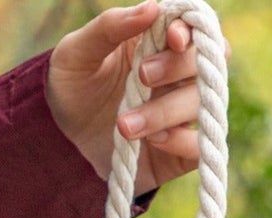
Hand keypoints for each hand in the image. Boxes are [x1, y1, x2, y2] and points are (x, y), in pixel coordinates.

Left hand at [44, 0, 230, 195]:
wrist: (64, 144)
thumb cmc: (73, 89)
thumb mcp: (74, 54)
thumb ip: (108, 27)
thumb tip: (151, 8)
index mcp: (160, 41)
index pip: (194, 25)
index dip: (191, 28)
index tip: (173, 38)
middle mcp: (179, 74)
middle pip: (207, 60)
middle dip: (176, 66)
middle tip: (142, 76)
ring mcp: (182, 111)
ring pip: (201, 102)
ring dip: (164, 111)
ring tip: (124, 125)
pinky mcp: (180, 149)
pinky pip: (200, 145)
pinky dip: (181, 142)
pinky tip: (153, 141)